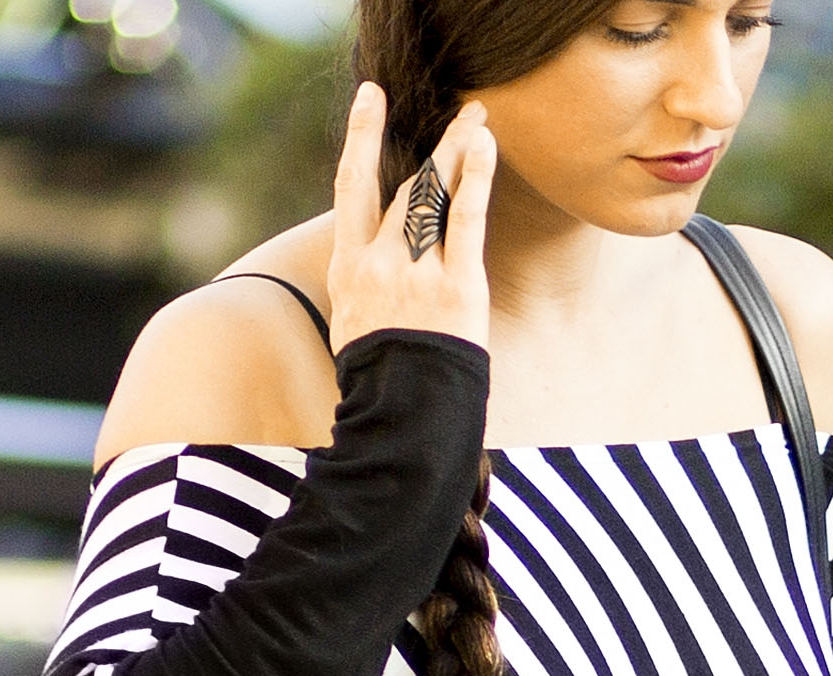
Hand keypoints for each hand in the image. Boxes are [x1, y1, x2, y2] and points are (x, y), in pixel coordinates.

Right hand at [324, 85, 492, 355]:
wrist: (402, 419)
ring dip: (459, 151)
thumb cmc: (381, 382)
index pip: (352, 187)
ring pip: (435, 194)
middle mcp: (378, 262)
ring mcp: (417, 272)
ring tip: (478, 120)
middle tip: (460, 114)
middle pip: (406, 187)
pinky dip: (475, 177)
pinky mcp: (456, 286)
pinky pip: (465, 218)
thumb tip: (368, 270)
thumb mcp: (352, 329)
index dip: (361, 137)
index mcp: (348, 270)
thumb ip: (361, 289)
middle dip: (436, 147)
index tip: (370, 99)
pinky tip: (484, 144)